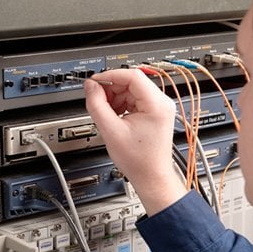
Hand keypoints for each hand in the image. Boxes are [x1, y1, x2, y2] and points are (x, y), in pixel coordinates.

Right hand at [84, 69, 187, 215]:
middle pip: (132, 82)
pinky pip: (135, 100)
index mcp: (156, 104)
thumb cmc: (138, 160)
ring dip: (116, 97)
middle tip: (97, 99)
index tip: (95, 81)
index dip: (110, 76)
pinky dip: (122, 104)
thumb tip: (90, 87)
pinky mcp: (155, 113)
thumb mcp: (110, 131)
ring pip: (132, 90)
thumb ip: (97, 105)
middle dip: (112, 89)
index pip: (132, 75)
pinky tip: (115, 116)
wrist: (151, 176)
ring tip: (107, 113)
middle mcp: (162, 103)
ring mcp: (160, 108)